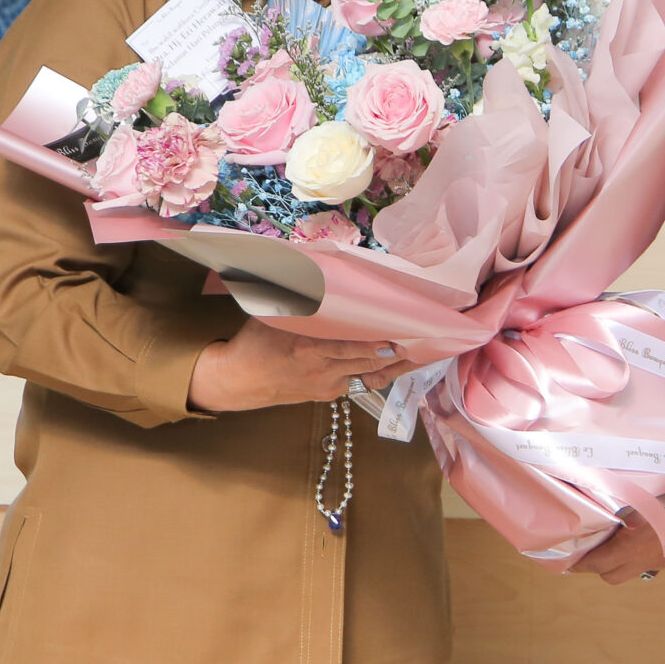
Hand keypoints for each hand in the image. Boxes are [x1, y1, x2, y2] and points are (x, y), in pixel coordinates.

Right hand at [186, 318, 415, 412]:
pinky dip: (381, 374)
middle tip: (425, 343)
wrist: (239, 381)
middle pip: (367, 365)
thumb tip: (312, 268)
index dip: (374, 346)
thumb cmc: (257, 340)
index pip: (348, 349)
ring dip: (398, 368)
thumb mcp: (273, 314)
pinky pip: (361, 384)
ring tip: (424, 355)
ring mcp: (328, 386)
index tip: (397, 339)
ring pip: (370, 378)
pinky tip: (399, 364)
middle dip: (398, 356)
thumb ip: (297, 297)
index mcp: (308, 349)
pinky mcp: (329, 395)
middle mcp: (322, 371)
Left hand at [574, 465, 664, 584]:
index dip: (581, 564)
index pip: (600, 563)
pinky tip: (643, 533)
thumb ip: (628, 507)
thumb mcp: (650, 493)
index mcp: (641, 546)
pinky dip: (641, 553)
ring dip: (620, 561)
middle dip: (598, 566)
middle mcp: (653, 559)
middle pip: (613, 576)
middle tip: (590, 545)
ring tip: (614, 538)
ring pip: (634, 570)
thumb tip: (609, 510)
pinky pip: (653, 562)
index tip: (567, 560)